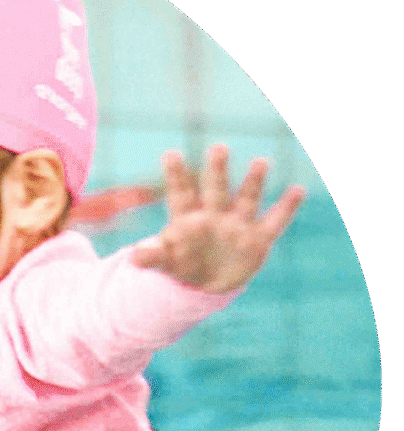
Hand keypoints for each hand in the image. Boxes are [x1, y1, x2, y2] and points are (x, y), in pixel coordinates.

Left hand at [130, 145, 304, 292]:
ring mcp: (237, 224)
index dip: (175, 175)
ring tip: (261, 162)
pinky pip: (274, 221)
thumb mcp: (166, 263)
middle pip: (215, 190)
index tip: (169, 153)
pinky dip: (286, 207)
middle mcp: (214, 214)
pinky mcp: (257, 239)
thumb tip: (133, 258)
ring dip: (254, 182)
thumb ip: (152, 258)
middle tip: (218, 148)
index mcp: (188, 217)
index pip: (180, 193)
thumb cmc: (182, 263)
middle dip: (217, 171)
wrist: (206, 282)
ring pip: (246, 199)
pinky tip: (297, 190)